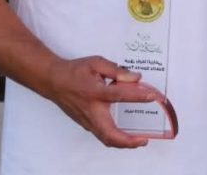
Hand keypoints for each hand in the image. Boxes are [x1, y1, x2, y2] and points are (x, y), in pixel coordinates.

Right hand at [41, 56, 160, 147]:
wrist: (53, 81)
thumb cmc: (74, 71)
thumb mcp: (96, 63)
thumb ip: (117, 71)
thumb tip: (135, 78)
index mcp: (94, 92)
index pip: (119, 95)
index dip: (137, 96)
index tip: (152, 96)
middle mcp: (91, 110)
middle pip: (109, 133)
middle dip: (128, 140)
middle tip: (143, 140)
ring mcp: (87, 120)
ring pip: (105, 138)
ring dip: (123, 143)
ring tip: (138, 141)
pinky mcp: (86, 124)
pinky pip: (102, 135)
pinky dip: (115, 139)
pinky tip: (125, 136)